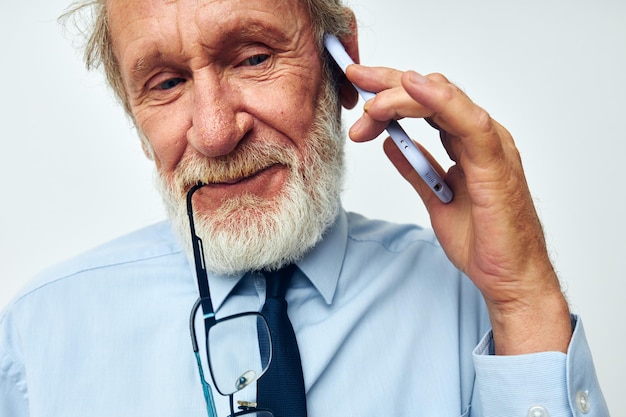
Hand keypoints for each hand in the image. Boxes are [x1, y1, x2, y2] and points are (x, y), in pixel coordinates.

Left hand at [346, 64, 571, 353]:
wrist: (510, 277)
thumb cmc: (483, 240)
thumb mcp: (434, 198)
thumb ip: (415, 168)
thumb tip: (390, 145)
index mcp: (467, 143)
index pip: (426, 103)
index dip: (391, 91)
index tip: (359, 89)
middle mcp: (480, 137)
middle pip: (432, 92)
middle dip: (390, 82)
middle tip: (357, 77)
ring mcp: (491, 146)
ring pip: (445, 99)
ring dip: (402, 94)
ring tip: (371, 101)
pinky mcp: (495, 163)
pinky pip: (468, 122)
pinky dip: (440, 100)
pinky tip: (412, 86)